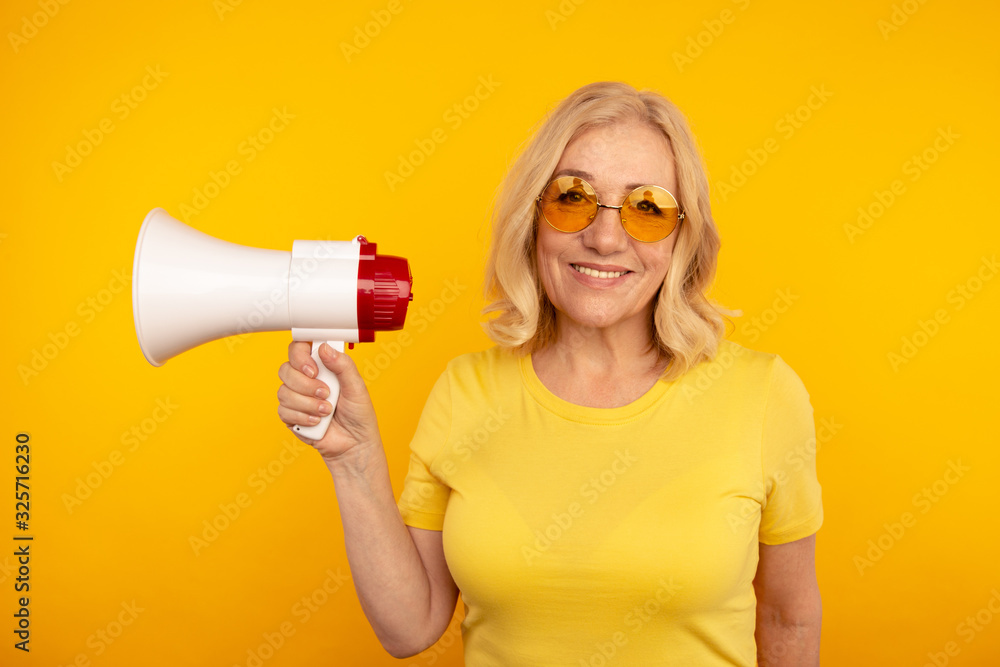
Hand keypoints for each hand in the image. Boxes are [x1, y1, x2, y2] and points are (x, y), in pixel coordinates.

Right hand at [277, 341, 381, 464]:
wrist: (354, 444)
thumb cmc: (358, 414)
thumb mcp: (356, 386)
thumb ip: (342, 365)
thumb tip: (324, 348)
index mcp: (322, 367)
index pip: (299, 349)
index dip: (300, 355)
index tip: (314, 370)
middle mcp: (306, 380)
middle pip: (286, 369)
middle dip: (305, 384)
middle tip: (325, 393)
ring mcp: (296, 398)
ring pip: (284, 391)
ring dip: (307, 403)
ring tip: (327, 410)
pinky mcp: (291, 416)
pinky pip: (284, 411)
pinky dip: (302, 416)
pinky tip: (317, 421)